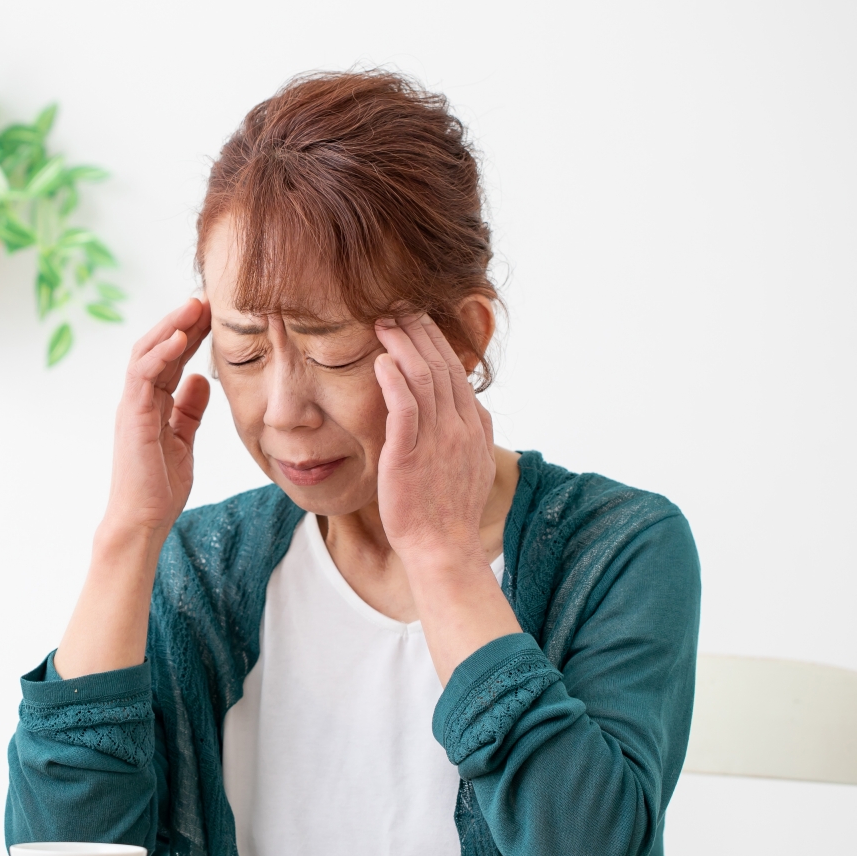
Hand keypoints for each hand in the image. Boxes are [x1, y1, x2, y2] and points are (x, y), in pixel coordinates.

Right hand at [101, 297, 212, 549]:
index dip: (190, 333)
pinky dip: (160, 352)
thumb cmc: (159, 487)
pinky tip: (180, 336)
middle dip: (181, 321)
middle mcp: (138, 399)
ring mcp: (132, 406)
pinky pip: (142, 375)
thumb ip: (189, 409)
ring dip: (170, 326)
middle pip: (157, 347)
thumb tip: (202, 380)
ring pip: (146, 352)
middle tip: (206, 298)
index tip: (213, 313)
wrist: (143, 520)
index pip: (170, 358)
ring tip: (193, 305)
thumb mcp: (183, 440)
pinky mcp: (132, 417)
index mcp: (151, 403)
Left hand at [372, 314, 497, 569]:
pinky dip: (395, 380)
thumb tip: (470, 408)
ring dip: (403, 345)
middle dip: (419, 332)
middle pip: (440, 365)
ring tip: (384, 322)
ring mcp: (437, 440)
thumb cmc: (449, 512)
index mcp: (474, 426)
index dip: (436, 342)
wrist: (443, 549)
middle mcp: (460, 427)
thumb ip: (470, 433)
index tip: (418, 320)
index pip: (455, 372)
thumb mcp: (472, 465)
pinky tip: (382, 360)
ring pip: (423, 378)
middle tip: (398, 306)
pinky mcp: (411, 454)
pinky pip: (406, 408)